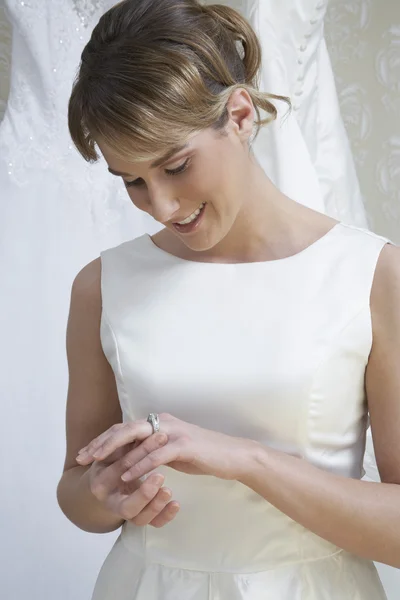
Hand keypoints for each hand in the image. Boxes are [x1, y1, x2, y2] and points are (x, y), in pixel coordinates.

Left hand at [77, 413, 254, 481]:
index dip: (103, 439)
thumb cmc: (203, 454)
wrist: (232, 456)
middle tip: (82, 457)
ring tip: (96, 465)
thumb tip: (133, 456)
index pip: (124, 427)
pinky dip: (139, 464)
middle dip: (101, 442)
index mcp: (158, 422)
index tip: (85, 453)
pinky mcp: (184, 445)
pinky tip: (126, 475)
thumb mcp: (172, 450)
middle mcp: (162, 422)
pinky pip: (156, 454)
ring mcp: (173, 431)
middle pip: (124, 428)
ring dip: (115, 452)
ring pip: (137, 437)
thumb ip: (152, 449)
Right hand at [84, 432, 179, 526]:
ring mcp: (127, 512)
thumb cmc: (113, 460)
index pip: (117, 476)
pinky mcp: (142, 516)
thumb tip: (150, 430)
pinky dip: (165, 515)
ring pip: (140, 519)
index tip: (155, 451)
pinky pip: (154, 523)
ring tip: (169, 490)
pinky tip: (176, 504)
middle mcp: (111, 502)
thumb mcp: (113, 451)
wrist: (110, 481)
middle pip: (128, 507)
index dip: (135, 463)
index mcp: (100, 483)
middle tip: (161, 476)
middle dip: (145, 493)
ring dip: (156, 505)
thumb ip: (120, 443)